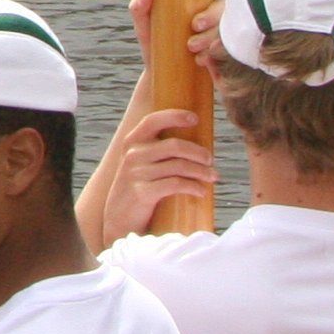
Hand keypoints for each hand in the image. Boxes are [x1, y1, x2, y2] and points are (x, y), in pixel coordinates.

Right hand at [108, 107, 221, 224]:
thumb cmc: (139, 186)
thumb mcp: (140, 163)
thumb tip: (193, 143)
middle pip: (174, 146)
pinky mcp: (143, 192)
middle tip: (211, 159)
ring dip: (202, 172)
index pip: (153, 121)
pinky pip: (176, 185)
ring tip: (213, 177)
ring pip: (179, 166)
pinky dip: (193, 187)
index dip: (174, 116)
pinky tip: (201, 191)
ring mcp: (136, 173)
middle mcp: (133, 154)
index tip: (195, 118)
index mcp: (132, 142)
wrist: (119, 217)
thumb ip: (157, 150)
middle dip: (198, 152)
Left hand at [125, 0, 229, 74]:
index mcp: (197, 0)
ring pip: (229, 28)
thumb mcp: (143, 23)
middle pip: (225, 7)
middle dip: (213, 14)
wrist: (159, 72)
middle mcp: (213, 15)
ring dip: (214, 35)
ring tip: (191, 46)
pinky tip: (201, 59)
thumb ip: (140, 7)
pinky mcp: (224, 54)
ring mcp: (220, 34)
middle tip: (195, 25)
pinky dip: (217, 53)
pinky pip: (231, 51)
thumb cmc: (152, 39)